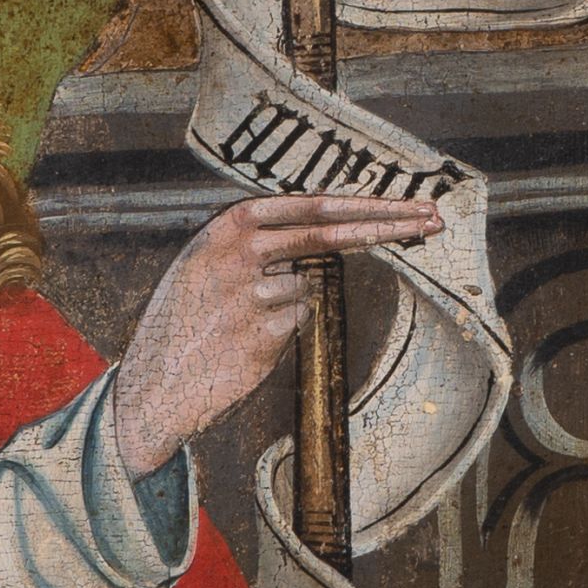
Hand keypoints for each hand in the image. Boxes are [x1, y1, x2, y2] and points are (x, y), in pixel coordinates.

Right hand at [112, 195, 439, 477]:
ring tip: (244, 322)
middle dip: (389, 225)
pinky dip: (285, 331)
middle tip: (432, 220)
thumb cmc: (185, 321)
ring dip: (292, 304)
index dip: (364, 204)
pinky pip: (300, 323)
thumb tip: (322, 230)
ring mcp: (256, 295)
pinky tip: (247, 342)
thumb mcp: (205, 262)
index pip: (312, 206)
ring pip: (311, 289)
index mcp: (227, 226)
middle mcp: (242, 254)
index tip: (406, 205)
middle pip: (334, 234)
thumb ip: (256, 241)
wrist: (154, 383)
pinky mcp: (266, 336)